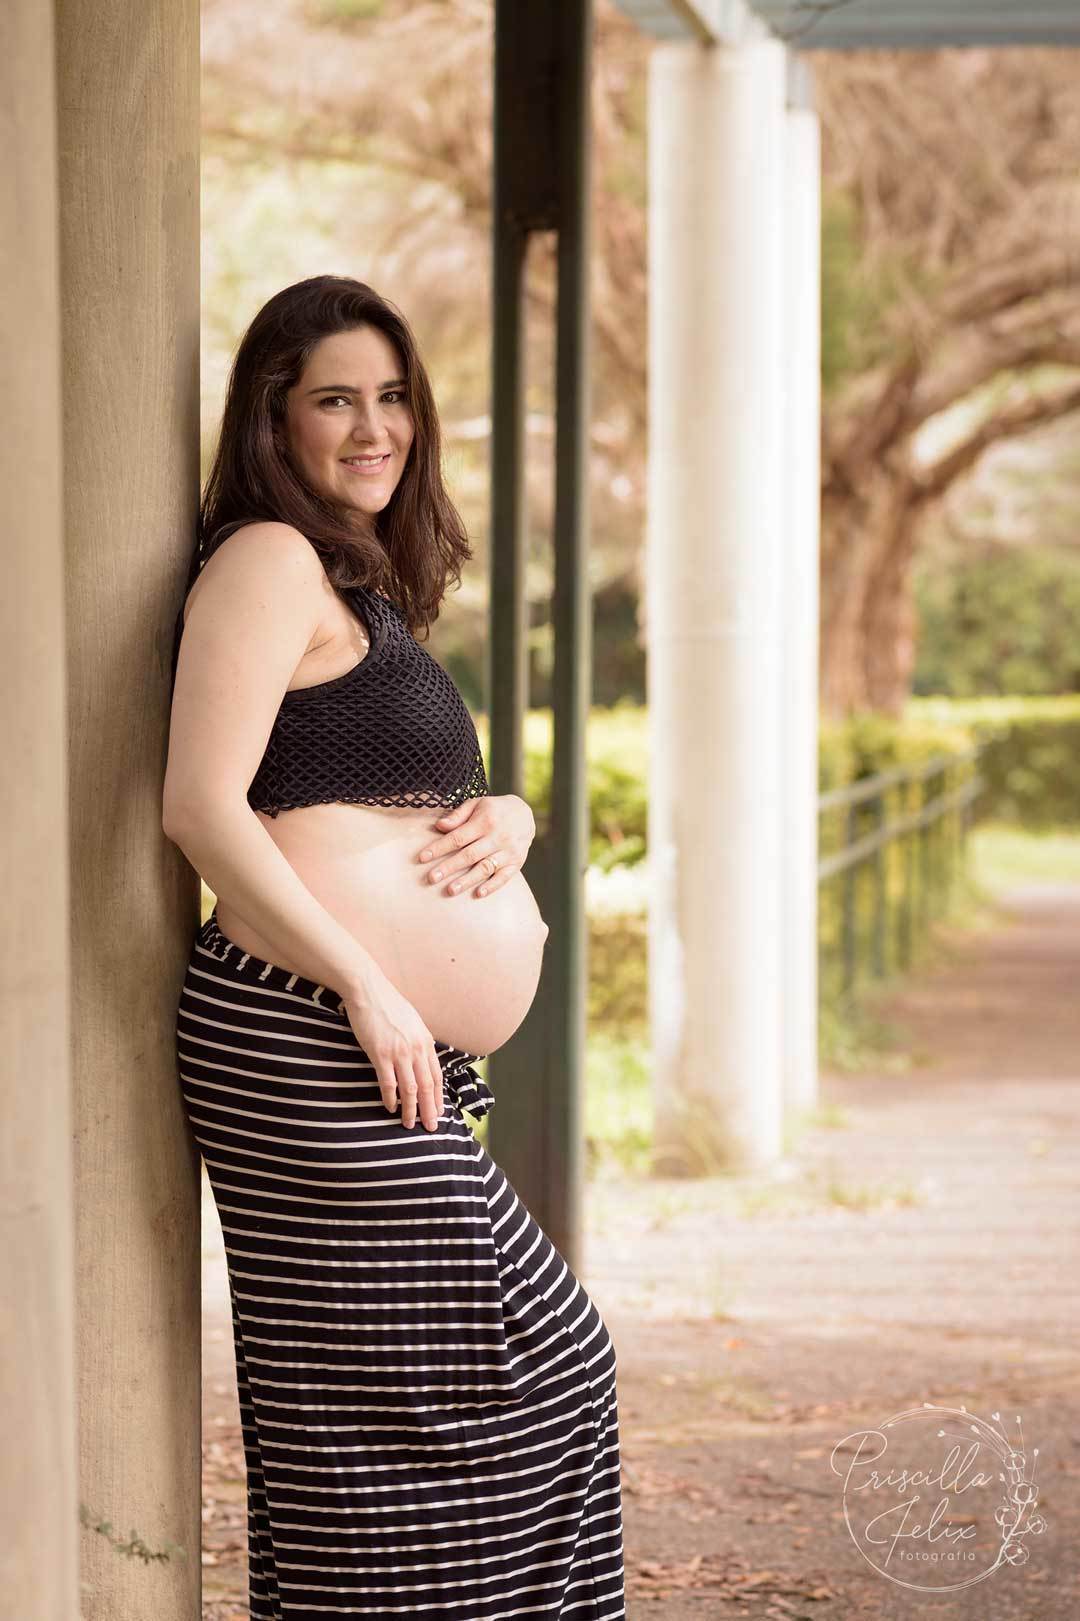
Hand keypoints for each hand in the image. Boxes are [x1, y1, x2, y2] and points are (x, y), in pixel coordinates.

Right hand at [340, 971, 443, 1130]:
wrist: (368, 991)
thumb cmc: (388, 1005)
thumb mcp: (412, 1022)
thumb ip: (418, 1041)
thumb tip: (421, 1058)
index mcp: (425, 1041)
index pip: (436, 1076)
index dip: (438, 1097)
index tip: (439, 1112)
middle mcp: (416, 1049)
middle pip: (427, 1087)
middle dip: (430, 1110)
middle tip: (431, 1127)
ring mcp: (399, 1052)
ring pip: (410, 1089)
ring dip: (411, 1110)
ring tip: (410, 1125)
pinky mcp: (380, 1054)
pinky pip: (388, 1083)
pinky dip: (390, 1098)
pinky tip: (390, 1108)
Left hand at [416, 793, 535, 898]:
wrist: (526, 814)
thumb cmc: (494, 810)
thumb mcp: (476, 804)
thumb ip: (458, 815)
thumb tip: (439, 826)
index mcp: (485, 821)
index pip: (458, 837)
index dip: (439, 848)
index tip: (422, 858)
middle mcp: (497, 837)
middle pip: (469, 855)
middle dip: (448, 867)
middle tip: (431, 878)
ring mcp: (508, 851)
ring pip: (485, 868)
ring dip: (467, 880)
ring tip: (450, 890)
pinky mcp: (516, 862)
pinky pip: (504, 877)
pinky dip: (492, 886)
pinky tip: (478, 894)